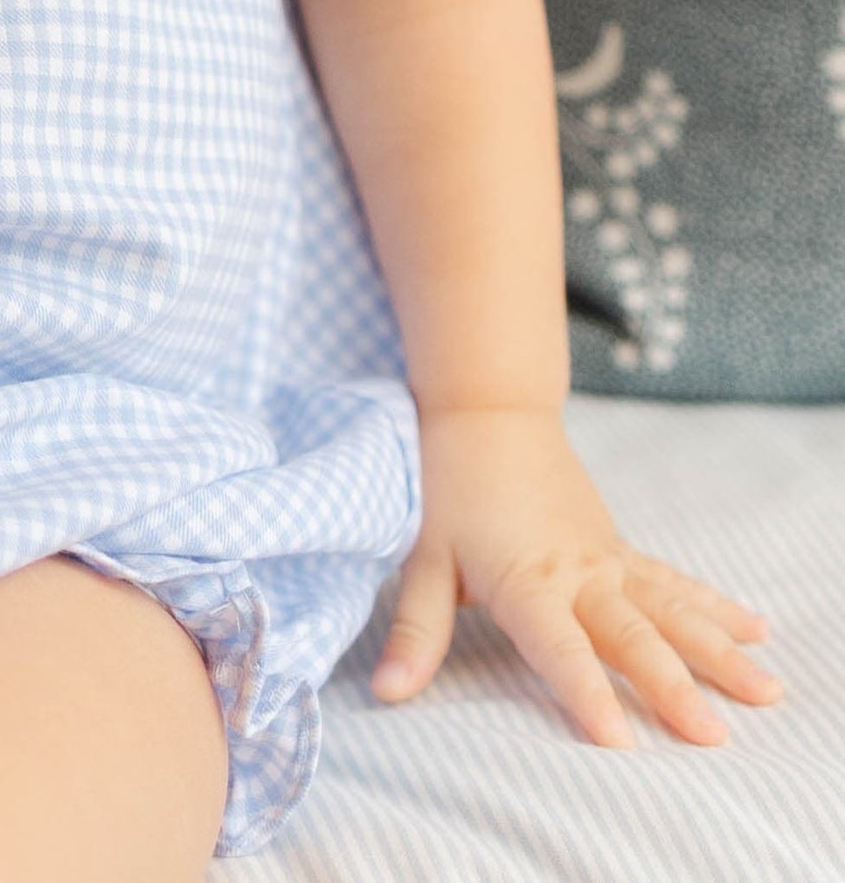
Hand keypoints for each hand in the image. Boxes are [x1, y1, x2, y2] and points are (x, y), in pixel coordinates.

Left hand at [372, 404, 782, 748]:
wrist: (489, 412)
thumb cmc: (449, 485)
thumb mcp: (422, 556)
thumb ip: (416, 629)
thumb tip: (386, 691)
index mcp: (526, 581)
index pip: (559, 647)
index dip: (585, 691)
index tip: (618, 739)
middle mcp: (576, 574)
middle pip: (631, 636)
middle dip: (672, 687)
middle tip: (711, 734)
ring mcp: (605, 560)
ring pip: (670, 610)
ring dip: (717, 650)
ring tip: (763, 690)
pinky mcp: (618, 548)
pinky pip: (673, 582)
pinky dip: (714, 606)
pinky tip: (755, 630)